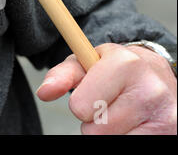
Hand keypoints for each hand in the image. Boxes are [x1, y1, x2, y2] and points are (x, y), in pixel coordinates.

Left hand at [36, 43, 176, 134]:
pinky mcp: (172, 134)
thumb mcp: (84, 64)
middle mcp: (150, 89)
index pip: (81, 107)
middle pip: (95, 131)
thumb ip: (61, 75)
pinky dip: (127, 137)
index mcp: (126, 63)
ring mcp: (166, 115)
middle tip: (108, 104)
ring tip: (121, 113)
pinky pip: (129, 146)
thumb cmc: (113, 70)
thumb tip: (44, 92)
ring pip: (111, 142)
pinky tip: (135, 124)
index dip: (80, 103)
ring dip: (111, 132)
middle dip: (95, 120)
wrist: (157, 75)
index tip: (93, 93)